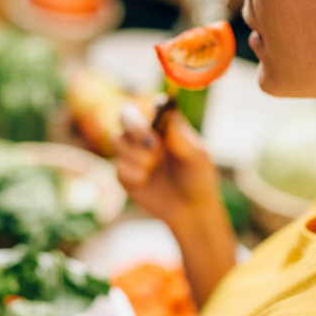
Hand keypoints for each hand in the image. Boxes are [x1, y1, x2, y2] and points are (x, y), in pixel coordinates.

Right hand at [113, 102, 220, 230]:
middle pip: (126, 114)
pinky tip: (146, 180)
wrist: (190, 210)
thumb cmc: (198, 179)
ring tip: (153, 166)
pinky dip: (133, 173)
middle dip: (135, 127)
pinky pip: (117, 165)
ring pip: (116, 139)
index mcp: (166, 125)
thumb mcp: (198, 158)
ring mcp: (132, 153)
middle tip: (154, 145)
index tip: (159, 116)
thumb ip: (182, 137)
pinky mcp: (123, 173)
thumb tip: (167, 113)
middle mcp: (146, 134)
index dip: (153, 107)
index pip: (154, 104)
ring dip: (135, 153)